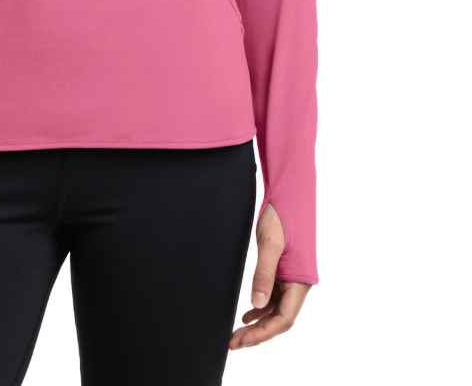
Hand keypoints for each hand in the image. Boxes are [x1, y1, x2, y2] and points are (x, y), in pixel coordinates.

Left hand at [229, 202, 310, 348]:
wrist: (290, 192)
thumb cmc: (282, 215)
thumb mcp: (270, 244)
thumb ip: (264, 275)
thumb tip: (256, 306)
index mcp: (300, 281)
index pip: (283, 319)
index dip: (262, 333)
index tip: (240, 340)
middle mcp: (299, 284)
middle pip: (279, 318)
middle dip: (257, 332)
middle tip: (233, 342)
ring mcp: (292, 278)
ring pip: (277, 310)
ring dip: (258, 323)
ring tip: (237, 333)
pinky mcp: (285, 270)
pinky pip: (275, 296)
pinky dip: (261, 307)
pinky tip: (247, 314)